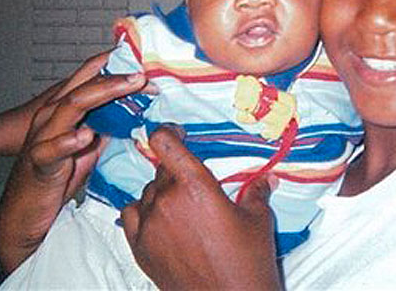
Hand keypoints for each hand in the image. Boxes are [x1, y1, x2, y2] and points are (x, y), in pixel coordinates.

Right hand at [0, 54, 153, 271]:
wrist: (24, 211)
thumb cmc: (56, 174)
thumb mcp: (88, 144)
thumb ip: (107, 123)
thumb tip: (137, 109)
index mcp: (64, 109)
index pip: (89, 77)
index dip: (114, 64)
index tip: (140, 55)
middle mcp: (51, 115)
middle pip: (85, 86)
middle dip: (116, 76)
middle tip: (144, 73)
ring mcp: (42, 136)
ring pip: (71, 106)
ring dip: (103, 93)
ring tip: (129, 86)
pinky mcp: (38, 161)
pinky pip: (51, 148)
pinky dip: (69, 140)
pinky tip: (86, 135)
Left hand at [122, 126, 281, 290]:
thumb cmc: (247, 262)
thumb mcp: (258, 219)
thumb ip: (256, 192)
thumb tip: (265, 179)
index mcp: (194, 186)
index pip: (164, 142)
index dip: (169, 132)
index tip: (178, 134)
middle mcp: (166, 201)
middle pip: (160, 169)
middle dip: (176, 171)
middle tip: (195, 185)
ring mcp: (149, 226)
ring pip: (146, 193)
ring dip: (161, 193)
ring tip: (182, 208)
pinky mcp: (140, 249)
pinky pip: (130, 216)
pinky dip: (142, 213)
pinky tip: (159, 219)